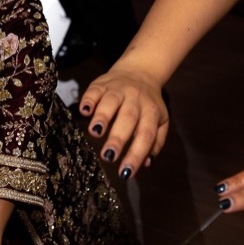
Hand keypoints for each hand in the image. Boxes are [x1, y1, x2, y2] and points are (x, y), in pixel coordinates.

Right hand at [79, 65, 168, 179]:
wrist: (140, 71)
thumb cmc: (148, 104)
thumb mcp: (160, 121)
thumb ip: (155, 142)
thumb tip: (146, 164)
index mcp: (151, 112)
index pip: (146, 135)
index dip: (136, 154)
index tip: (125, 173)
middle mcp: (135, 99)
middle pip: (128, 118)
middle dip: (118, 138)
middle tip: (108, 157)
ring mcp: (118, 89)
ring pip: (111, 102)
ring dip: (102, 117)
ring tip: (95, 133)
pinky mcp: (102, 83)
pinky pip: (94, 90)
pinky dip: (89, 100)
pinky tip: (84, 111)